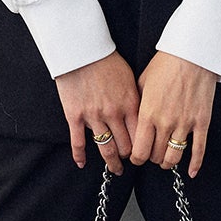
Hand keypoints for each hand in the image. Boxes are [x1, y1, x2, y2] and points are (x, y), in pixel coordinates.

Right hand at [54, 50, 139, 173]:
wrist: (82, 50)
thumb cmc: (107, 60)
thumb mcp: (130, 79)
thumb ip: (137, 100)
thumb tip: (145, 115)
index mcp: (130, 104)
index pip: (142, 136)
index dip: (144, 148)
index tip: (144, 153)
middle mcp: (114, 114)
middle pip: (126, 146)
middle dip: (130, 158)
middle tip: (130, 163)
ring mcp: (94, 116)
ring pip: (106, 148)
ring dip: (112, 162)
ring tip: (115, 169)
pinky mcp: (75, 116)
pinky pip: (78, 142)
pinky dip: (80, 156)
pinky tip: (81, 163)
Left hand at [130, 51, 219, 177]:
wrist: (192, 54)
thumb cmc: (165, 64)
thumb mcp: (142, 83)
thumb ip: (137, 106)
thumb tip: (132, 122)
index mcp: (147, 113)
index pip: (139, 150)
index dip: (136, 158)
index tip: (137, 157)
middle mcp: (165, 122)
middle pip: (156, 156)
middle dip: (152, 159)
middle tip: (152, 155)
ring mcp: (185, 123)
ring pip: (175, 156)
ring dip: (169, 162)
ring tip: (166, 159)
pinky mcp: (201, 122)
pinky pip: (198, 149)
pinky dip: (195, 164)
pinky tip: (191, 172)